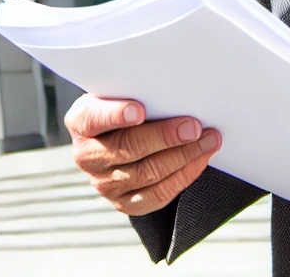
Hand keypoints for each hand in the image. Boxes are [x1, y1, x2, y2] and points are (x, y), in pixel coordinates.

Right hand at [65, 94, 220, 214]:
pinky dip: (183, 176)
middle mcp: (88, 156)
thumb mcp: (117, 91)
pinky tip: (200, 160)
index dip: (116, 115)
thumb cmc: (122, 105)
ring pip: (147, 173)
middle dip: (165, 136)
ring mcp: (104, 183)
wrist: (116, 135)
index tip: (139, 110)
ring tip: (208, 140)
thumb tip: (170, 86)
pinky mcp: (124, 203)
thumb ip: (133, 89)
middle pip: (128, 148)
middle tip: (194, 126)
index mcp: (81, 122)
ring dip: (183, 156)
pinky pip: (157, 194)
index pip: (94, 118)